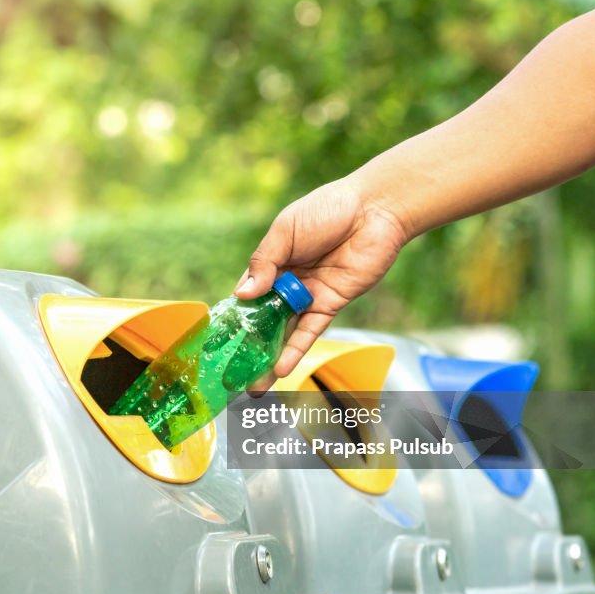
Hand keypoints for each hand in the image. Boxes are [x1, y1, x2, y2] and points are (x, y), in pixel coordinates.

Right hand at [235, 177, 409, 390]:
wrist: (375, 210)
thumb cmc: (327, 209)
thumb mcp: (285, 230)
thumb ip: (264, 263)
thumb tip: (242, 294)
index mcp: (272, 262)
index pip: (247, 294)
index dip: (234, 316)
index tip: (219, 341)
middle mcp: (287, 282)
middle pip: (264, 319)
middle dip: (249, 346)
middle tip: (233, 373)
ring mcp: (308, 295)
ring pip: (285, 332)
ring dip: (270, 358)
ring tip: (254, 384)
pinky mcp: (331, 304)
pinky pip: (310, 331)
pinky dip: (296, 350)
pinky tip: (281, 369)